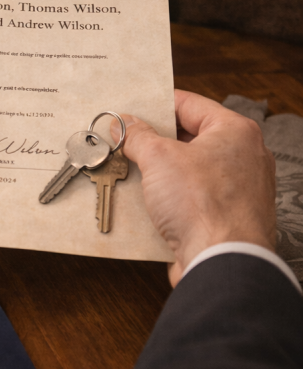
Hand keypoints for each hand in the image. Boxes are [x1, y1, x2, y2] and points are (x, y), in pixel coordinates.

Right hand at [121, 89, 276, 286]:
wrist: (221, 264)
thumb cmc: (205, 207)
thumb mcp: (159, 158)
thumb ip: (138, 136)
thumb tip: (124, 126)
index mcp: (235, 131)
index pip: (189, 104)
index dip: (156, 105)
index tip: (131, 110)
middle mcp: (243, 157)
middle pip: (189, 137)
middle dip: (155, 139)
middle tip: (126, 138)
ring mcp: (237, 190)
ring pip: (189, 169)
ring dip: (160, 169)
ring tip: (130, 165)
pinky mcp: (227, 217)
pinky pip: (193, 196)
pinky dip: (171, 195)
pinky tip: (145, 197)